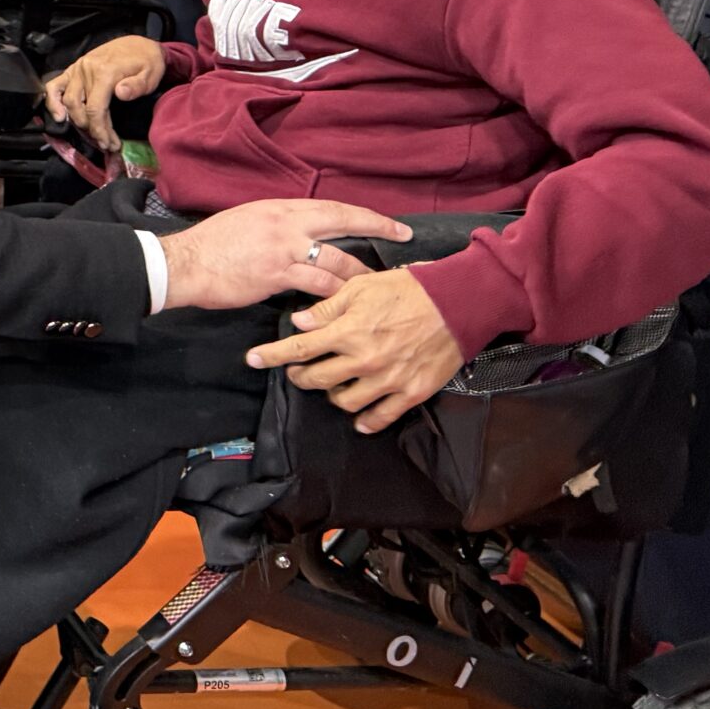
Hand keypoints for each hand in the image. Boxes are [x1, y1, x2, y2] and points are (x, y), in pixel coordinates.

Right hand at [43, 36, 166, 151]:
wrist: (138, 44)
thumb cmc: (146, 61)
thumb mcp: (151, 73)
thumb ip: (137, 85)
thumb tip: (120, 94)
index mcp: (105, 72)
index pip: (95, 109)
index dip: (100, 130)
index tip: (109, 144)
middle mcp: (87, 70)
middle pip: (81, 108)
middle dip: (91, 130)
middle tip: (105, 143)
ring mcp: (77, 69)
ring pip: (68, 101)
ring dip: (76, 121)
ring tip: (90, 133)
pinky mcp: (73, 69)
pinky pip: (54, 85)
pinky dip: (52, 102)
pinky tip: (59, 115)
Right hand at [159, 201, 410, 311]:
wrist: (185, 263)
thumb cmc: (211, 245)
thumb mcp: (247, 221)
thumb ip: (277, 226)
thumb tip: (301, 235)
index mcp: (280, 208)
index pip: (332, 207)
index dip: (365, 215)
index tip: (390, 223)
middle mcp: (286, 223)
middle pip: (343, 222)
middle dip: (378, 230)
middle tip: (403, 240)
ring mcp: (283, 248)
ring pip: (336, 260)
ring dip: (360, 276)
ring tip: (378, 289)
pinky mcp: (277, 274)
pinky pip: (317, 286)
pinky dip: (335, 297)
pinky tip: (346, 307)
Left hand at [246, 267, 464, 433]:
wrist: (457, 304)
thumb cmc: (407, 290)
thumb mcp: (361, 288)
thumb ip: (327, 308)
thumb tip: (299, 322)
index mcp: (348, 331)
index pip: (300, 348)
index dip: (272, 355)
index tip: (252, 360)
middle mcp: (364, 359)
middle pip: (317, 379)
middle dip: (300, 376)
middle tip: (297, 371)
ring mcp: (388, 379)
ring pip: (344, 401)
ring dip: (331, 395)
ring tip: (331, 385)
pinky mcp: (411, 392)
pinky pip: (381, 417)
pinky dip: (366, 421)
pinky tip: (358, 417)